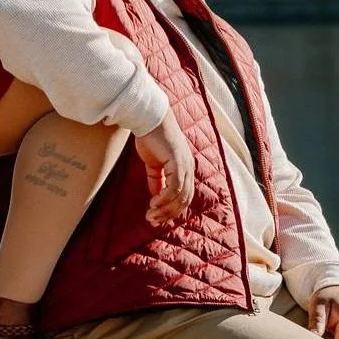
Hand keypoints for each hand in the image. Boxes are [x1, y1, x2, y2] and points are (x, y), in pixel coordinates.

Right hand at [134, 109, 195, 226]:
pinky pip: (174, 187)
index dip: (172, 210)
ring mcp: (185, 164)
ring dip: (165, 209)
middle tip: (152, 220)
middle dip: (168, 214)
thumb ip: (157, 180)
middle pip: (184, 200)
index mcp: (185, 168)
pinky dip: (165, 199)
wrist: (149, 119)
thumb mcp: (154, 164)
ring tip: (151, 214)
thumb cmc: (151, 138)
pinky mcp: (178, 161)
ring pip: (180, 196)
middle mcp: (189, 167)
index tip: (157, 218)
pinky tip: (153, 203)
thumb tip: (156, 198)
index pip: (184, 196)